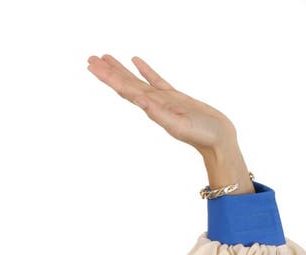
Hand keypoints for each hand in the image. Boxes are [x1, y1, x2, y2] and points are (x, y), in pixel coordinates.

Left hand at [87, 54, 236, 156]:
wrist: (218, 140)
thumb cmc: (201, 135)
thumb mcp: (179, 125)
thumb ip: (159, 114)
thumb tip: (140, 101)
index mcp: (151, 108)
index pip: (124, 89)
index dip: (108, 76)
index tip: (93, 65)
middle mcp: (153, 103)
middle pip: (125, 83)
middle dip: (108, 71)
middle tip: (91, 58)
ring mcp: (163, 100)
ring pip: (137, 80)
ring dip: (121, 70)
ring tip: (106, 57)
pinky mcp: (174, 97)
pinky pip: (155, 80)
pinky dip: (144, 70)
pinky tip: (136, 61)